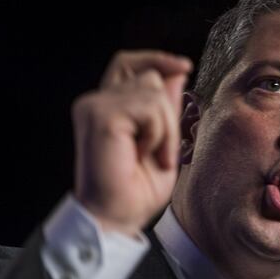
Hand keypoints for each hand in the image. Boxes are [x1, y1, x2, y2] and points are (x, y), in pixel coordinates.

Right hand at [71, 50, 192, 235]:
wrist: (115, 219)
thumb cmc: (135, 192)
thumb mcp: (163, 142)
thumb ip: (166, 107)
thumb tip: (177, 71)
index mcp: (107, 107)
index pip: (128, 63)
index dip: (156, 59)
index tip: (184, 66)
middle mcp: (96, 102)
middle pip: (151, 77)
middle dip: (168, 113)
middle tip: (162, 153)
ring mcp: (95, 106)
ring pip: (154, 90)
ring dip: (165, 128)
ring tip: (152, 156)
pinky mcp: (101, 115)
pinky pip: (150, 108)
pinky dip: (158, 134)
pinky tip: (143, 155)